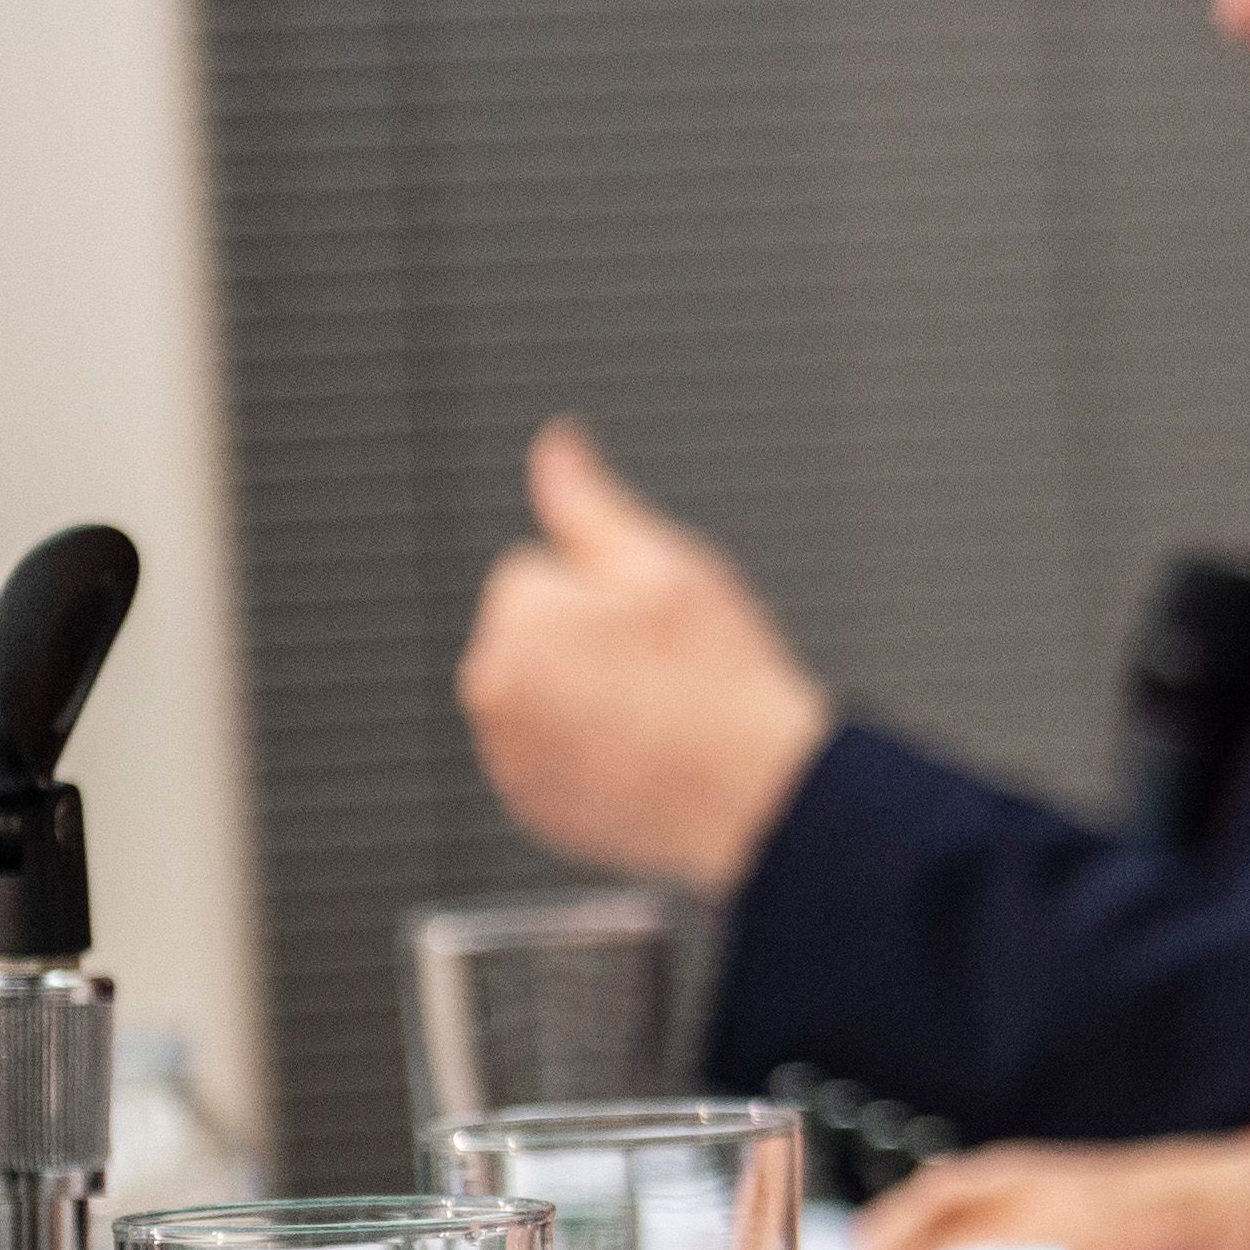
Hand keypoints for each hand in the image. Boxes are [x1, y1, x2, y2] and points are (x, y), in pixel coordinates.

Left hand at [457, 421, 833, 895]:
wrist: (759, 796)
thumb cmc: (719, 675)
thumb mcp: (664, 563)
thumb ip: (587, 500)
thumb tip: (553, 442)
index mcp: (512, 626)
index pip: (540, 571)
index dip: (607, 588)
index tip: (654, 622)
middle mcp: (490, 697)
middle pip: (536, 633)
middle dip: (587, 639)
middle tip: (663, 670)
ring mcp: (508, 760)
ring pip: (547, 692)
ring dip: (587, 694)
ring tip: (661, 716)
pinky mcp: (534, 807)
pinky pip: (556, 753)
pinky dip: (592, 752)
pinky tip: (649, 757)